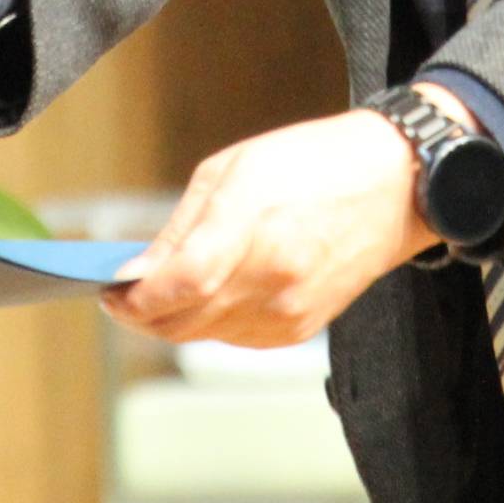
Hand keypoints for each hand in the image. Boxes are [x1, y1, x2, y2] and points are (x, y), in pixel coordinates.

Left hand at [102, 104, 447, 347]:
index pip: (179, 285)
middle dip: (144, 314)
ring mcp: (289, 308)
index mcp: (252, 224)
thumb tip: (139, 272)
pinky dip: (212, 323)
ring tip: (166, 290)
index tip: (111, 293)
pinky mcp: (301, 327)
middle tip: (124, 296)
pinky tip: (211, 295)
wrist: (393, 186)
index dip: (136, 299)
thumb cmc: (313, 163)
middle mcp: (273, 276)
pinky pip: (237, 339)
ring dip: (176, 319)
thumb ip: (182, 227)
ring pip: (206, 335)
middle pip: (184, 321)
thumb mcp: (234, 168)